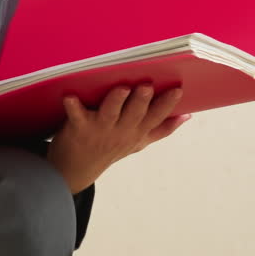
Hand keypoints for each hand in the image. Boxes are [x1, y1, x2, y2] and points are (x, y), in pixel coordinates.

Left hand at [45, 83, 191, 194]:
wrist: (75, 169)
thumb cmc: (110, 148)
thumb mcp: (138, 141)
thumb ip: (162, 129)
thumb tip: (186, 115)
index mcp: (137, 132)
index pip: (156, 117)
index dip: (167, 104)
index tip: (177, 89)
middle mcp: (121, 131)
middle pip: (134, 114)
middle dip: (142, 101)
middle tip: (148, 86)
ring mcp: (100, 130)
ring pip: (110, 113)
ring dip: (116, 101)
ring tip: (122, 89)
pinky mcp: (78, 127)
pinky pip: (76, 115)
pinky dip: (73, 106)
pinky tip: (70, 97)